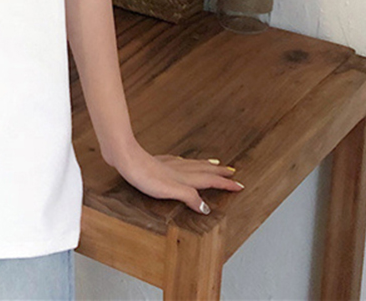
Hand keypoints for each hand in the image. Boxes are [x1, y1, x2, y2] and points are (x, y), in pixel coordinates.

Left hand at [111, 144, 243, 214]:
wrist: (125, 157)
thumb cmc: (144, 175)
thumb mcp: (170, 190)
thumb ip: (189, 197)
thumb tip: (206, 207)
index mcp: (184, 177)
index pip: (210, 180)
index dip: (225, 183)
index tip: (240, 185)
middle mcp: (179, 169)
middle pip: (204, 169)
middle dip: (219, 172)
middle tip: (232, 171)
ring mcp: (169, 164)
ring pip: (193, 164)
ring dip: (206, 165)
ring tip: (215, 163)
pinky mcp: (158, 161)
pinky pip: (180, 161)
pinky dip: (188, 162)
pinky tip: (182, 161)